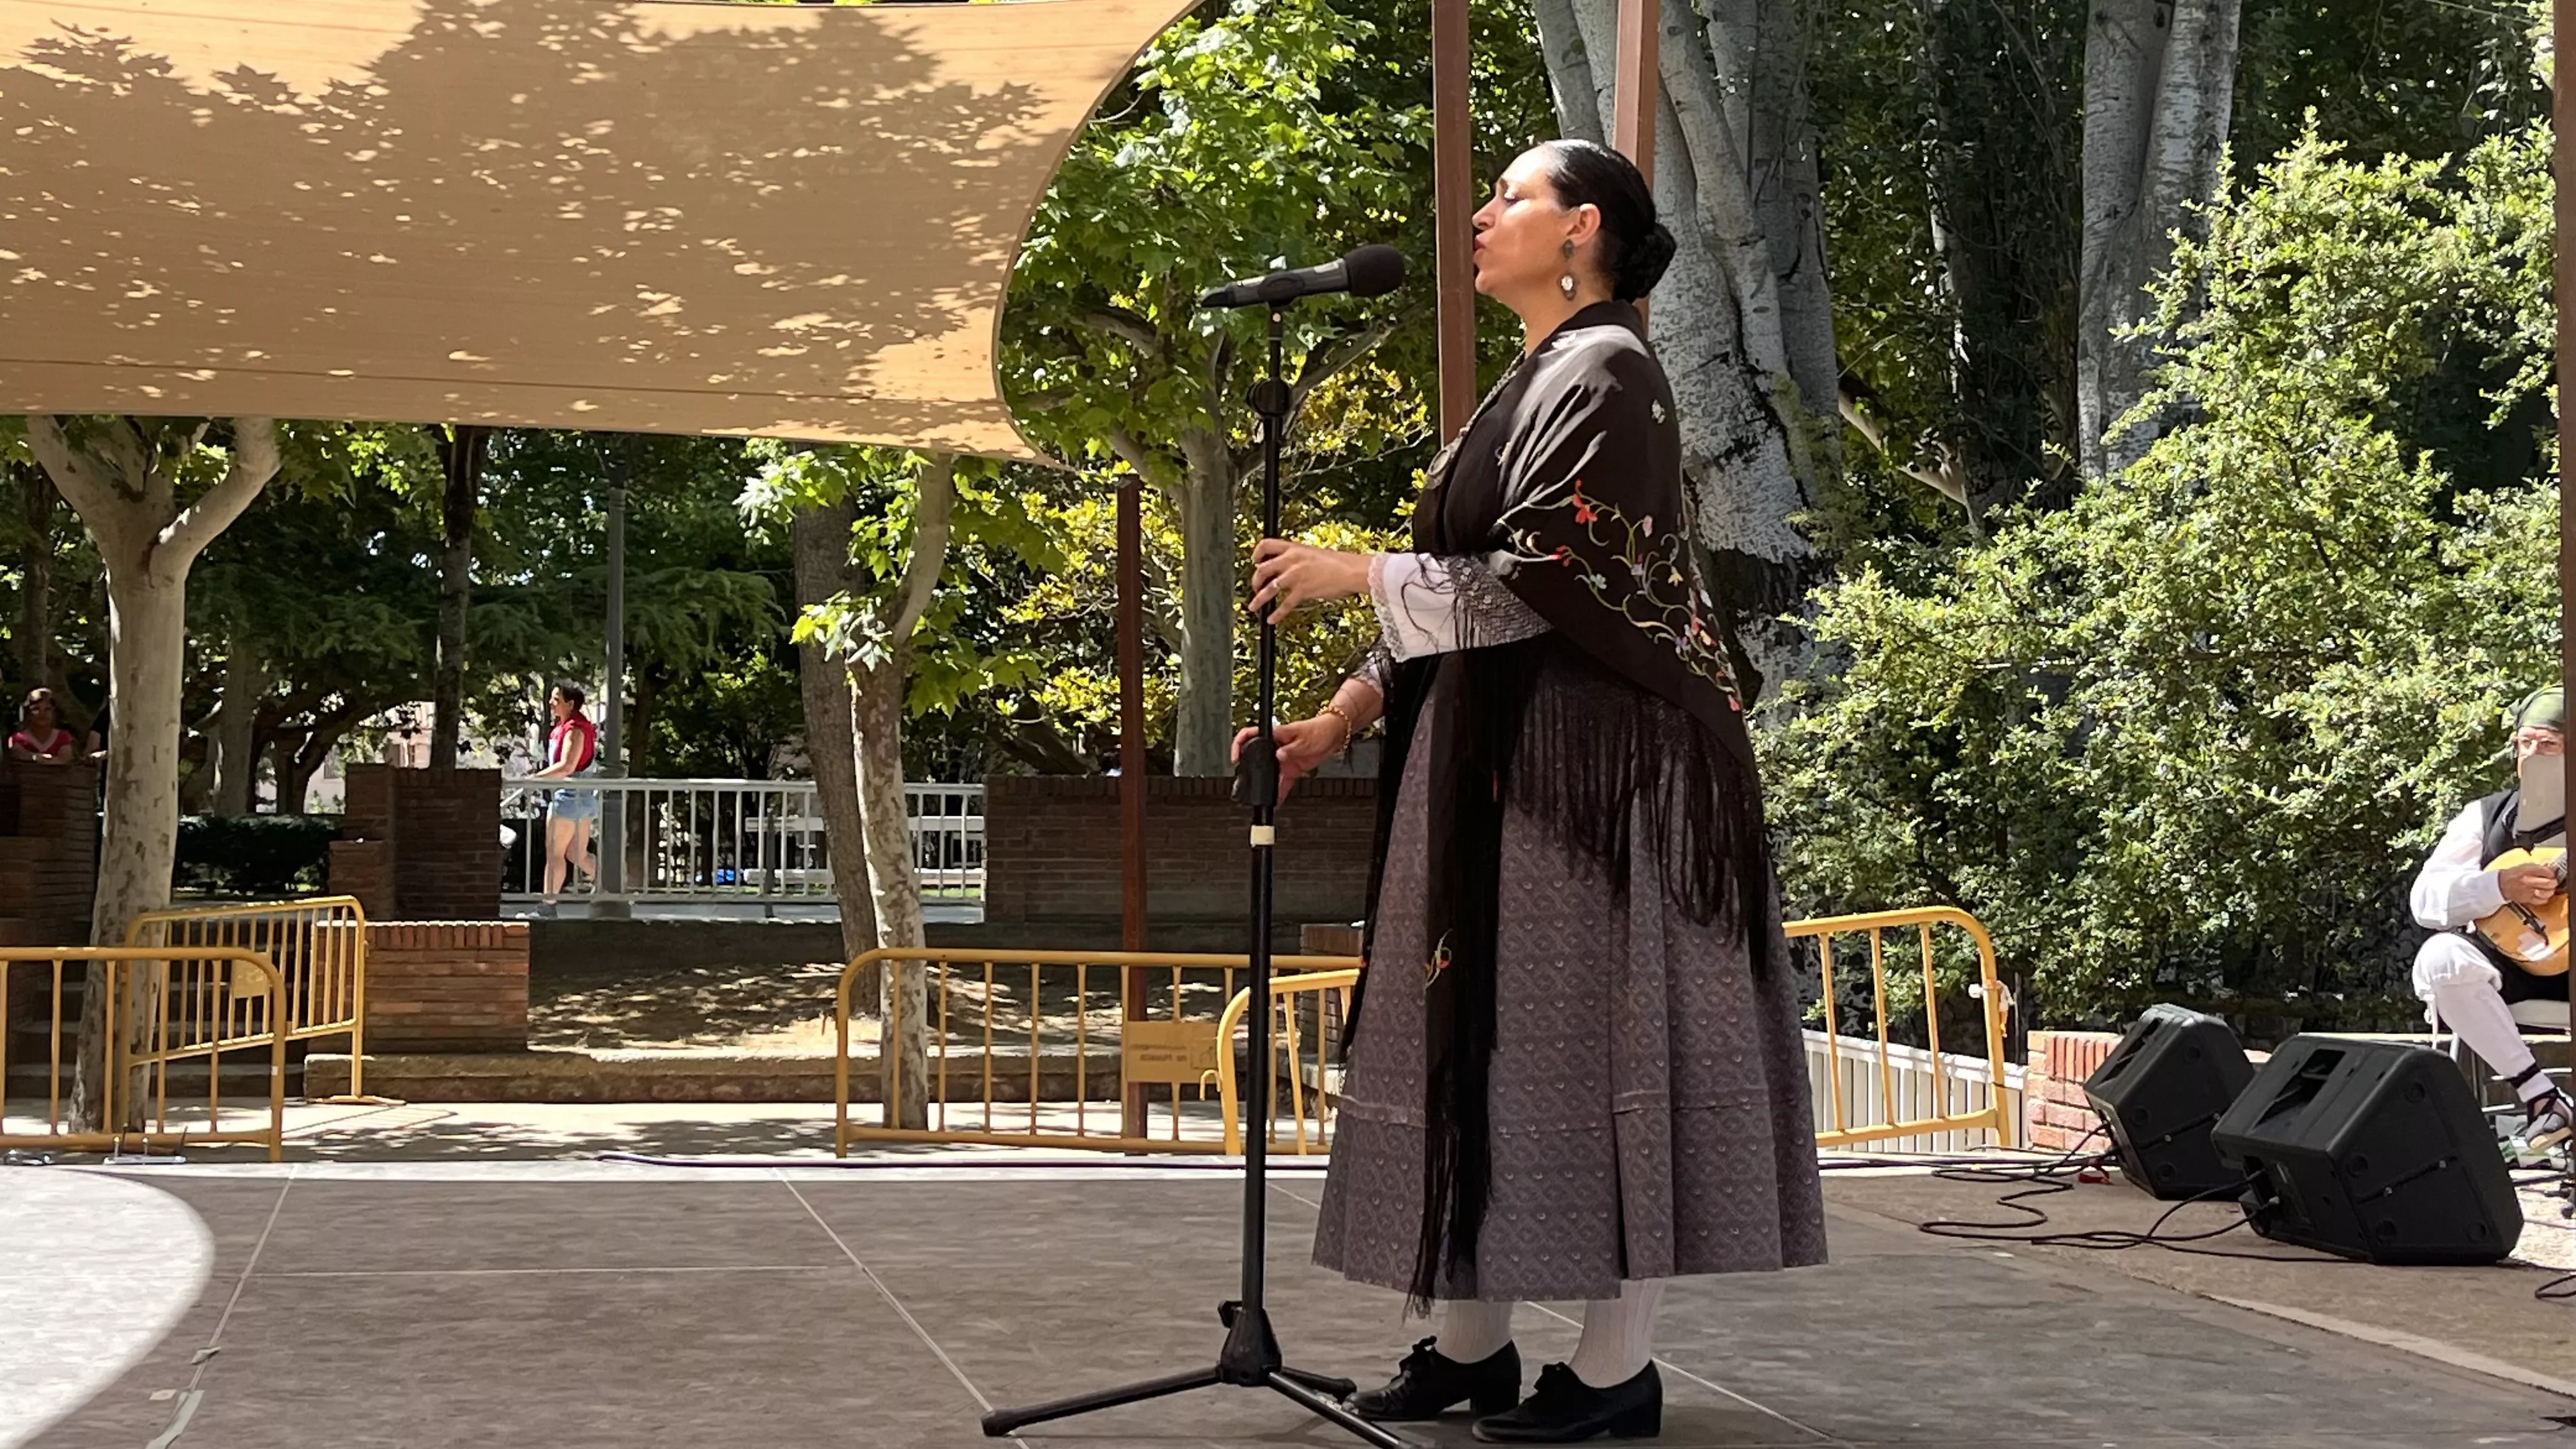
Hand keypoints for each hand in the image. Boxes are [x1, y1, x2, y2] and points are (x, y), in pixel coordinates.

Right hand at [1231, 715, 1348, 805]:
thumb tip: (1279, 755)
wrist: (1335, 736)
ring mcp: (1283, 758)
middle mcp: (1277, 747)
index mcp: (1276, 734)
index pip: (1250, 735)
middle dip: (1250, 770)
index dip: (1239, 744)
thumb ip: (1291, 749)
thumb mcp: (1305, 738)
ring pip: (1269, 773)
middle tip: (1247, 781)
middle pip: (1257, 758)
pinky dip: (1279, 791)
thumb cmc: (1319, 729)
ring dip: (1265, 784)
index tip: (1236, 757)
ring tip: (1262, 795)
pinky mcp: (1292, 768)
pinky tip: (1277, 798)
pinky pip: (1282, 781)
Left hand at [1249, 540, 1370, 624]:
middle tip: (1255, 588)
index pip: (1266, 545)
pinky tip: (1272, 619)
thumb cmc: (1339, 563)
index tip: (1255, 561)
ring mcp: (1295, 575)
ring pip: (1269, 588)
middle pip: (1262, 569)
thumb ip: (1299, 559)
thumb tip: (1291, 568)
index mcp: (1294, 548)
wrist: (1351, 571)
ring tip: (1253, 606)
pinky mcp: (1302, 590)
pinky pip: (1284, 604)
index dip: (1256, 554)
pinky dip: (1276, 613)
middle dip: (1255, 581)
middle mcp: (1291, 560)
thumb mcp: (1314, 554)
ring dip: (1259, 599)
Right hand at [2497, 863, 2559, 907]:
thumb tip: (2552, 868)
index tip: (2551, 873)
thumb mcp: (2524, 866)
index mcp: (2526, 871)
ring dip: (2550, 890)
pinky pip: (2541, 901)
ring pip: (2547, 893)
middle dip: (2553, 882)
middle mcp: (2527, 881)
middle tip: (2552, 881)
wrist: (2500, 885)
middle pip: (2548, 883)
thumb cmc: (2512, 875)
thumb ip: (2539, 867)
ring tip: (2548, 888)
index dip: (2552, 872)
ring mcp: (2527, 891)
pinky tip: (2542, 894)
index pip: (2546, 871)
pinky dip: (2545, 898)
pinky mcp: (2527, 900)